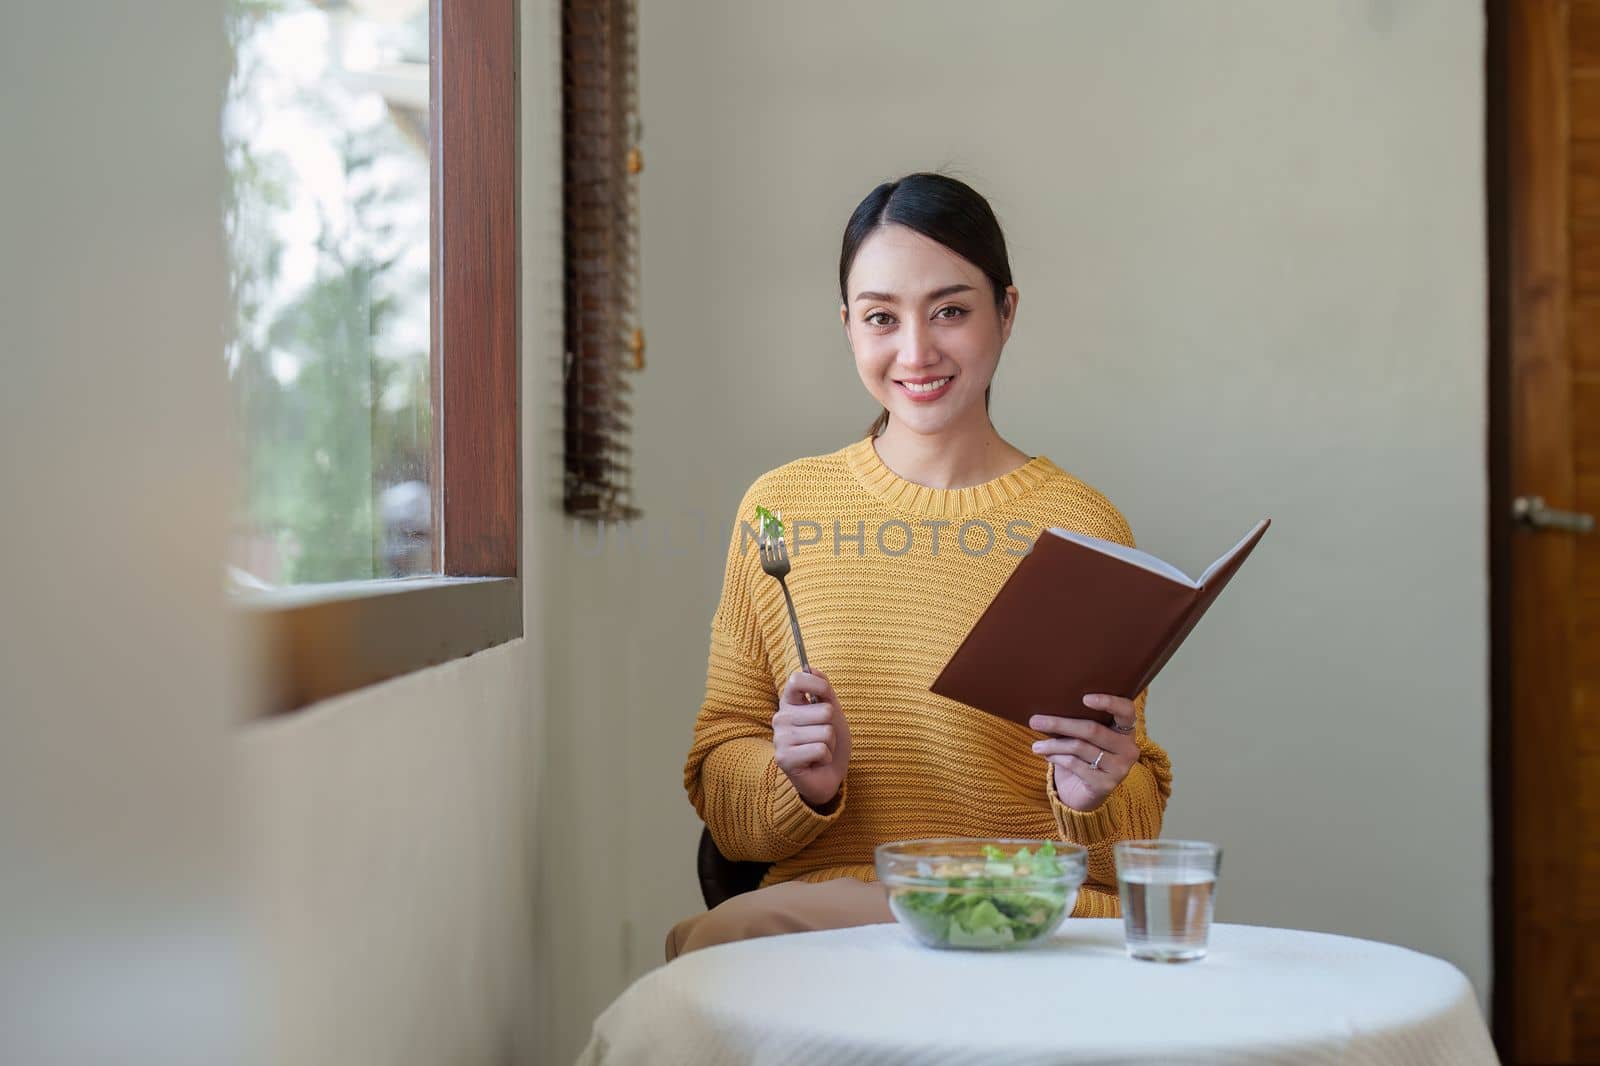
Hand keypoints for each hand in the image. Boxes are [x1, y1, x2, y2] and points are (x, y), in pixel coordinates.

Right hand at [774, 668, 850, 809]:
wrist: (828, 775)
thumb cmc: (829, 742)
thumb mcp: (832, 712)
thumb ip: (823, 690)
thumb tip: (811, 666)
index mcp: (790, 703)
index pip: (797, 680)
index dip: (817, 685)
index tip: (824, 695)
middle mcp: (781, 718)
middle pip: (823, 710)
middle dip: (832, 727)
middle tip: (822, 738)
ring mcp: (780, 738)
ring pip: (825, 732)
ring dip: (830, 744)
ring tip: (819, 750)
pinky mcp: (784, 758)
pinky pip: (820, 749)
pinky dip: (826, 757)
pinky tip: (815, 762)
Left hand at [1029, 694, 1138, 812]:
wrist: (1082, 793)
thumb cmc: (1082, 756)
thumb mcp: (1082, 736)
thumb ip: (1077, 720)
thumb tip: (1047, 706)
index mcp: (1126, 730)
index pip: (1126, 710)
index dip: (1109, 702)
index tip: (1084, 698)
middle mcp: (1128, 749)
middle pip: (1093, 730)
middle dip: (1060, 724)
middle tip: (1035, 721)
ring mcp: (1119, 768)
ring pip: (1079, 747)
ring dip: (1053, 744)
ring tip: (1036, 745)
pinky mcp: (1106, 785)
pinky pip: (1075, 764)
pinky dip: (1057, 758)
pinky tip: (1047, 755)